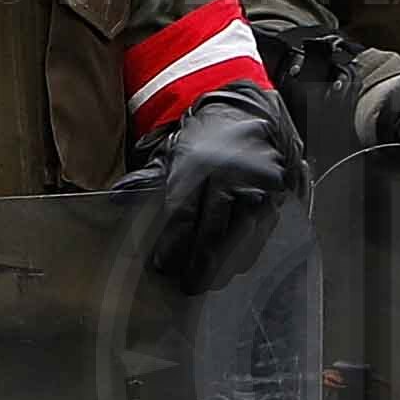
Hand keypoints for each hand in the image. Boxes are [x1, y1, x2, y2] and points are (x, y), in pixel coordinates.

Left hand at [142, 87, 301, 293]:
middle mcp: (230, 177)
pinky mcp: (280, 194)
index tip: (162, 267)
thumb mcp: (172, 152)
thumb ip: (147, 178)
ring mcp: (259, 186)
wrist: (248, 114)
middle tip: (189, 285)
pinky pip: (265, 230)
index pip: (182, 215)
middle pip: (214, 232)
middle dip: (200, 265)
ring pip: (243, 237)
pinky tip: (236, 264)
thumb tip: (119, 197)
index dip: (172, 246)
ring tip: (211, 281)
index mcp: (198, 166)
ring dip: (226, 264)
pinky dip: (250, 251)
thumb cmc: (206, 139)